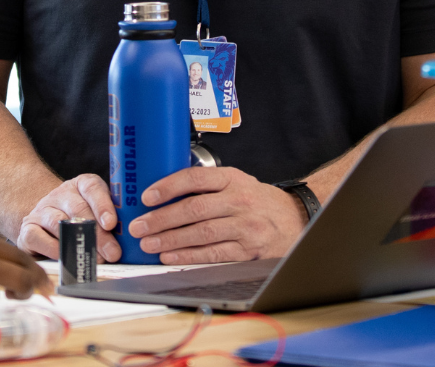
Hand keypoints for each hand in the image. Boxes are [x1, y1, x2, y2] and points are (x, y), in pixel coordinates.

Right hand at [16, 174, 120, 261]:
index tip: (111, 223)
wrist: (46, 225)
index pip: (92, 187)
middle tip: (112, 252)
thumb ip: (112, 223)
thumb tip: (131, 243)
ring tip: (94, 259)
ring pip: (58, 222)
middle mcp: (60, 194)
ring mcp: (42, 209)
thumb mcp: (98, 217)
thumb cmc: (81, 224)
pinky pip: (38, 237)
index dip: (102, 204)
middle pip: (78, 208)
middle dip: (97, 233)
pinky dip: (54, 249)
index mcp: (81, 185)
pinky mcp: (28, 228)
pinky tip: (67, 258)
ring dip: (77, 243)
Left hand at [128, 166, 306, 263]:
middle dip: (162, 219)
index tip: (147, 196)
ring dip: (171, 239)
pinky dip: (190, 255)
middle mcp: (238, 201)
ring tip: (149, 243)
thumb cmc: (255, 199)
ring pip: (202, 234)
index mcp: (231, 178)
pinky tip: (171, 256)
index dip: (168, 186)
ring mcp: (245, 227)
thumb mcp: (234, 181)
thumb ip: (206, 184)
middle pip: (194, 209)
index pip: (194, 179)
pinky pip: (215, 254)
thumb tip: (164, 190)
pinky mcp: (249, 250)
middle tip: (139, 226)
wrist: (295, 219)